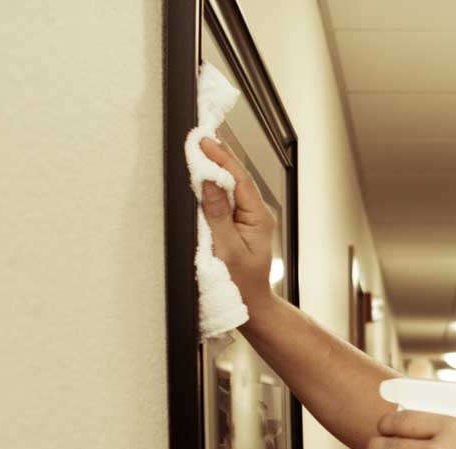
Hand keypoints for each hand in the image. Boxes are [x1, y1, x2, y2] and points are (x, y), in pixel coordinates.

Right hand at [198, 137, 275, 309]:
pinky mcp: (238, 222)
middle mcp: (256, 212)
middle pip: (236, 177)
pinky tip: (201, 174)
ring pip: (230, 186)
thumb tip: (208, 181)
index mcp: (259, 217)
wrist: (251, 304)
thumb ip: (217, 214)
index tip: (202, 141)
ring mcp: (248, 217)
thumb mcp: (226, 249)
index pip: (239, 179)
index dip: (221, 157)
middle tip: (196, 136)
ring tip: (197, 147)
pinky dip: (212, 184)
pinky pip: (225, 197)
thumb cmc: (240, 283)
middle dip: (217, 156)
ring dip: (214, 167)